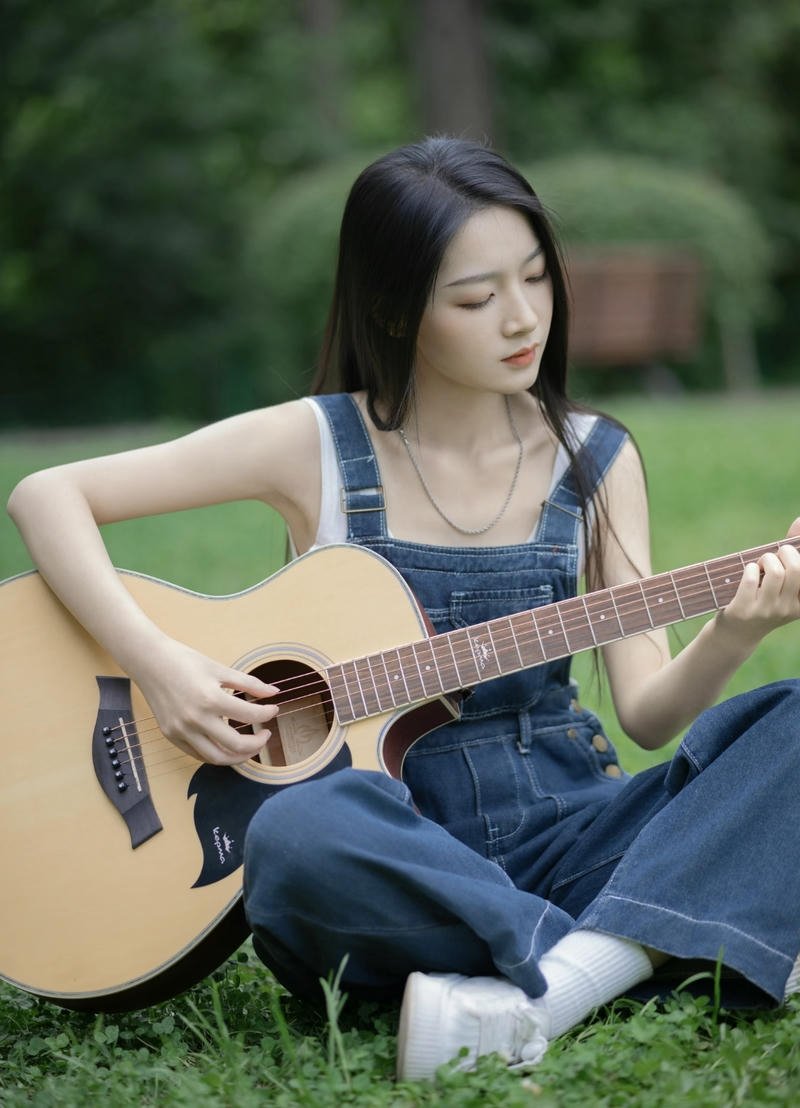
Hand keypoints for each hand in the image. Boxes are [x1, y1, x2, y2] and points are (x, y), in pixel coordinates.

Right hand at [132, 637, 279, 765]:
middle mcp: (195, 719)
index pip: (249, 716)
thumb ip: (249, 683)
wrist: (149, 661)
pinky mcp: (171, 736)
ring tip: (249, 747)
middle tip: (266, 735)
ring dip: (238, 757)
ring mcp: (181, 731)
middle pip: (236, 746)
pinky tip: (226, 745)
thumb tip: (274, 693)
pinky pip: (198, 754)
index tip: (273, 709)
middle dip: (257, 744)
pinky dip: (216, 754)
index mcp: (210, 699)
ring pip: (216, 758)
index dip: (267, 714)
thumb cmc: (185, 661)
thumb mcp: (220, 669)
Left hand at [717, 518, 799, 646]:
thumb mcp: (783, 584)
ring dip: (765, 559)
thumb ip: (794, 554)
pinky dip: (749, 568)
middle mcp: (790, 608)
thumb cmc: (763, 600)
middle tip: (774, 556)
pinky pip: (751, 578)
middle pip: (797, 568)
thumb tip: (799, 521)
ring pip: (775, 572)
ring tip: (760, 564)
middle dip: (784, 553)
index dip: (799, 554)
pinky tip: (749, 572)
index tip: (793, 546)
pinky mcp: (745, 610)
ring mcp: (768, 611)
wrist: (738, 634)